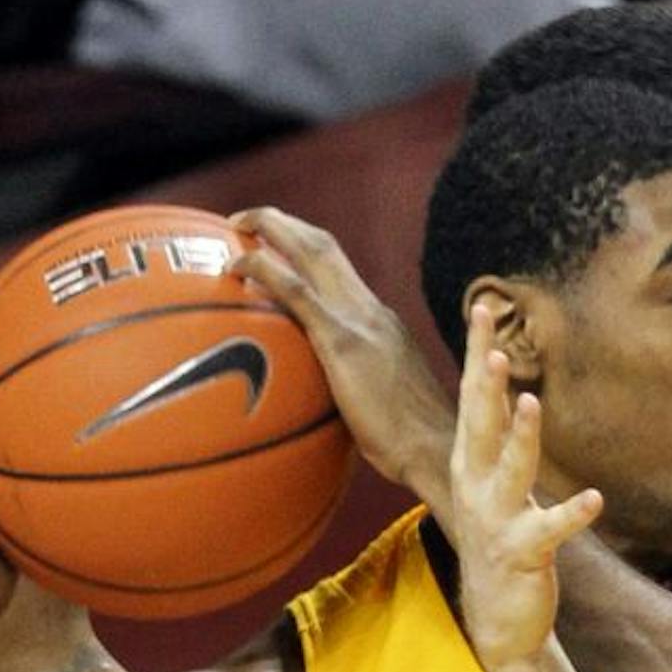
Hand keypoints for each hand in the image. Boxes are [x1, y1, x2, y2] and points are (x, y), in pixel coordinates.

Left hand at [228, 208, 454, 506]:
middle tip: (244, 221)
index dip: (305, 247)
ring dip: (271, 227)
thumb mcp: (382, 404)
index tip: (274, 245)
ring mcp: (360, 320)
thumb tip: (326, 410)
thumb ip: (355, 391)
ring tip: (234, 226)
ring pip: (313, 250)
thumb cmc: (412, 446)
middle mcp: (372, 309)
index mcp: (382, 322)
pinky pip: (296, 291)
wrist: (437, 450)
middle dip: (282, 223)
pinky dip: (264, 268)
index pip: (340, 271)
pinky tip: (236, 265)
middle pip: (325, 245)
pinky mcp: (343, 340)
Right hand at [446, 308, 601, 671]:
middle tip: (489, 345)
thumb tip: (501, 391)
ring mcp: (496, 521)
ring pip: (509, 472)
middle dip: (483, 385)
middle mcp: (476, 487)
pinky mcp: (524, 554)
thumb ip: (496, 441)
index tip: (480, 307)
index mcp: (471, 465)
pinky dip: (572, 514)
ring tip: (530, 402)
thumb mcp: (493, 487)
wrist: (498, 621)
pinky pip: (551, 530)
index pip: (471, 399)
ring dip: (520, 437)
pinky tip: (595, 500)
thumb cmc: (503, 544)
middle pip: (479, 426)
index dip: (475, 353)